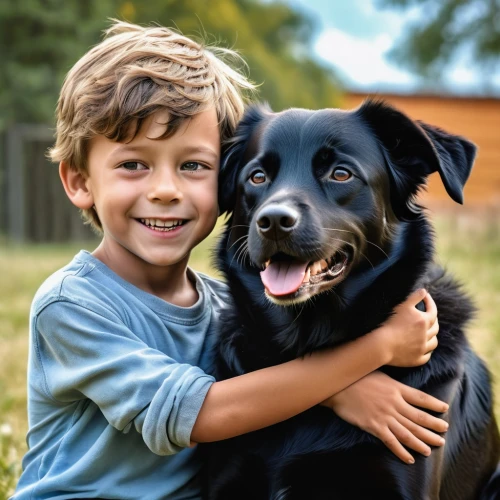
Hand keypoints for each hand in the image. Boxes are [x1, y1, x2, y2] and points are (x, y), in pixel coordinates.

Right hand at [321, 371, 448, 463]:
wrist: (338, 385)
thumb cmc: (356, 376)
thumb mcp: (378, 374)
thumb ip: (392, 383)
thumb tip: (402, 387)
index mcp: (396, 389)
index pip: (421, 398)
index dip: (434, 404)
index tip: (444, 409)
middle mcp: (394, 404)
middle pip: (419, 418)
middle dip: (433, 428)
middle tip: (443, 434)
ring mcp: (385, 416)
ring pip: (408, 432)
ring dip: (421, 442)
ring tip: (431, 449)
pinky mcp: (374, 426)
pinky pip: (391, 442)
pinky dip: (401, 451)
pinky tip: (409, 459)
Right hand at [377, 289, 438, 366]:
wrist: (381, 344)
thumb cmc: (389, 322)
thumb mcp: (402, 305)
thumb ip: (414, 296)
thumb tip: (424, 290)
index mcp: (423, 321)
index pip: (432, 310)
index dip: (430, 302)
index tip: (425, 297)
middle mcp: (426, 335)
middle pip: (435, 327)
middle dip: (433, 320)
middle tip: (427, 315)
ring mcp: (421, 348)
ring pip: (433, 342)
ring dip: (432, 337)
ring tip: (427, 334)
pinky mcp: (416, 360)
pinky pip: (426, 356)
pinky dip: (426, 351)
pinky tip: (422, 348)